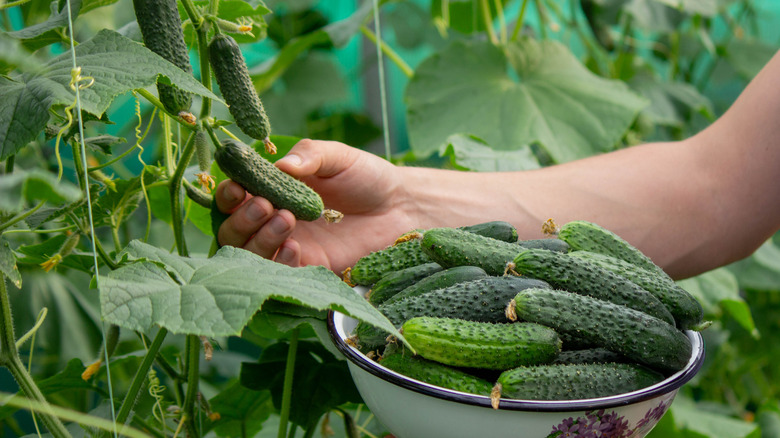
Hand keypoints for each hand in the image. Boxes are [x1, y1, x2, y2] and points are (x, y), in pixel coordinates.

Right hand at [214, 139, 416, 272]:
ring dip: (259, 239)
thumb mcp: (335, 156)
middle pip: (233, 230)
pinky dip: (280, 262)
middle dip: (241, 219)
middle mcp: (274, 220)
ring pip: (250, 255)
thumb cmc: (365, 176)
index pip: (234, 197)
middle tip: (266, 205)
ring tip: (286, 220)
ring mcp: (289, 246)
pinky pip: (279, 274)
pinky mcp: (309, 268)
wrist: (399, 206)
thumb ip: (308, 155)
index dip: (228, 194)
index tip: (238, 188)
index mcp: (273, 190)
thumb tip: (281, 165)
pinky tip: (296, 247)